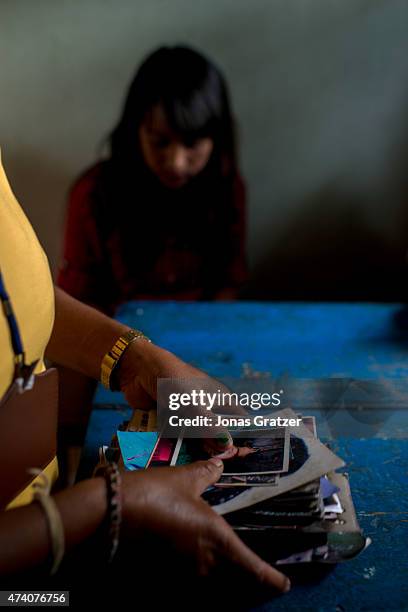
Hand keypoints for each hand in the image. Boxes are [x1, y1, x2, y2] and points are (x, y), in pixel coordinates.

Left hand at [118, 341, 240, 454]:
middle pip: (218, 435)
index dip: (243, 438)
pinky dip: (179, 450)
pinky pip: (179, 441)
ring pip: (197, 440)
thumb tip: (227, 445)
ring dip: (196, 452)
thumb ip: (208, 423)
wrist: (138, 370)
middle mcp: (206, 409)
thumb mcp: (192, 401)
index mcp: (219, 398)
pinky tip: (179, 464)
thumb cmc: (171, 377)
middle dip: (217, 450)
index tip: (244, 457)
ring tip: (197, 467)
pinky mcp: (171, 424)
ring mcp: (188, 417)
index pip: (239, 421)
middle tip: (215, 466)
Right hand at [120, 458, 289, 590]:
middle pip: (236, 585)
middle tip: (258, 577)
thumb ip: (205, 474)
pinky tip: (195, 568)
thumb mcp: (183, 479)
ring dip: (225, 584)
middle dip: (249, 584)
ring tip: (229, 571)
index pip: (253, 569)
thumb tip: (220, 464)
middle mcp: (204, 564)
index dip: (271, 579)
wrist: (110, 513)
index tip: (284, 584)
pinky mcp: (161, 577)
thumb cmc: (153, 493)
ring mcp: (181, 575)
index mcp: (216, 540)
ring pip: (213, 588)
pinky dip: (199, 582)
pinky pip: (190, 585)